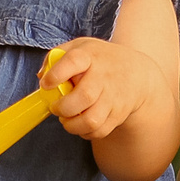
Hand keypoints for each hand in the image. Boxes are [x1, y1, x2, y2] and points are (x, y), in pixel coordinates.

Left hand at [43, 36, 168, 141]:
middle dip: (63, 107)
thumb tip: (41, 76)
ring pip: (91, 120)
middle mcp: (103, 77)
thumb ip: (55, 58)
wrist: (137, 74)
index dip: (56, 74)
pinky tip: (80, 123)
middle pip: (84, 96)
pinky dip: (84, 132)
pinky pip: (98, 131)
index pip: (73, 61)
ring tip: (67, 119)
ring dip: (72, 125)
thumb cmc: (100, 61)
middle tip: (56, 107)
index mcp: (90, 56)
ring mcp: (113, 97)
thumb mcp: (79, 48)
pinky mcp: (118, 114)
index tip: (46, 84)